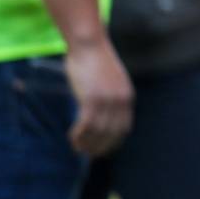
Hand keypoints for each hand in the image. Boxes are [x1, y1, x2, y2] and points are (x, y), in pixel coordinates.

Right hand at [65, 37, 133, 156]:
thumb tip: (100, 112)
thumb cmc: (95, 60)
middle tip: (86, 153)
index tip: (102, 150)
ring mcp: (107, 100)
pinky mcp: (92, 98)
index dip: (113, 143)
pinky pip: (86, 124)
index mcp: (127, 97)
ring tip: (77, 147)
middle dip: (99, 146)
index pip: (123, 128)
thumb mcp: (109, 80)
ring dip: (87, 142)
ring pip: (97, 131)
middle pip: (111, 133)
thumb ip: (109, 96)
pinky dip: (79, 134)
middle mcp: (120, 101)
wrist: (89, 45)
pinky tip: (72, 137)